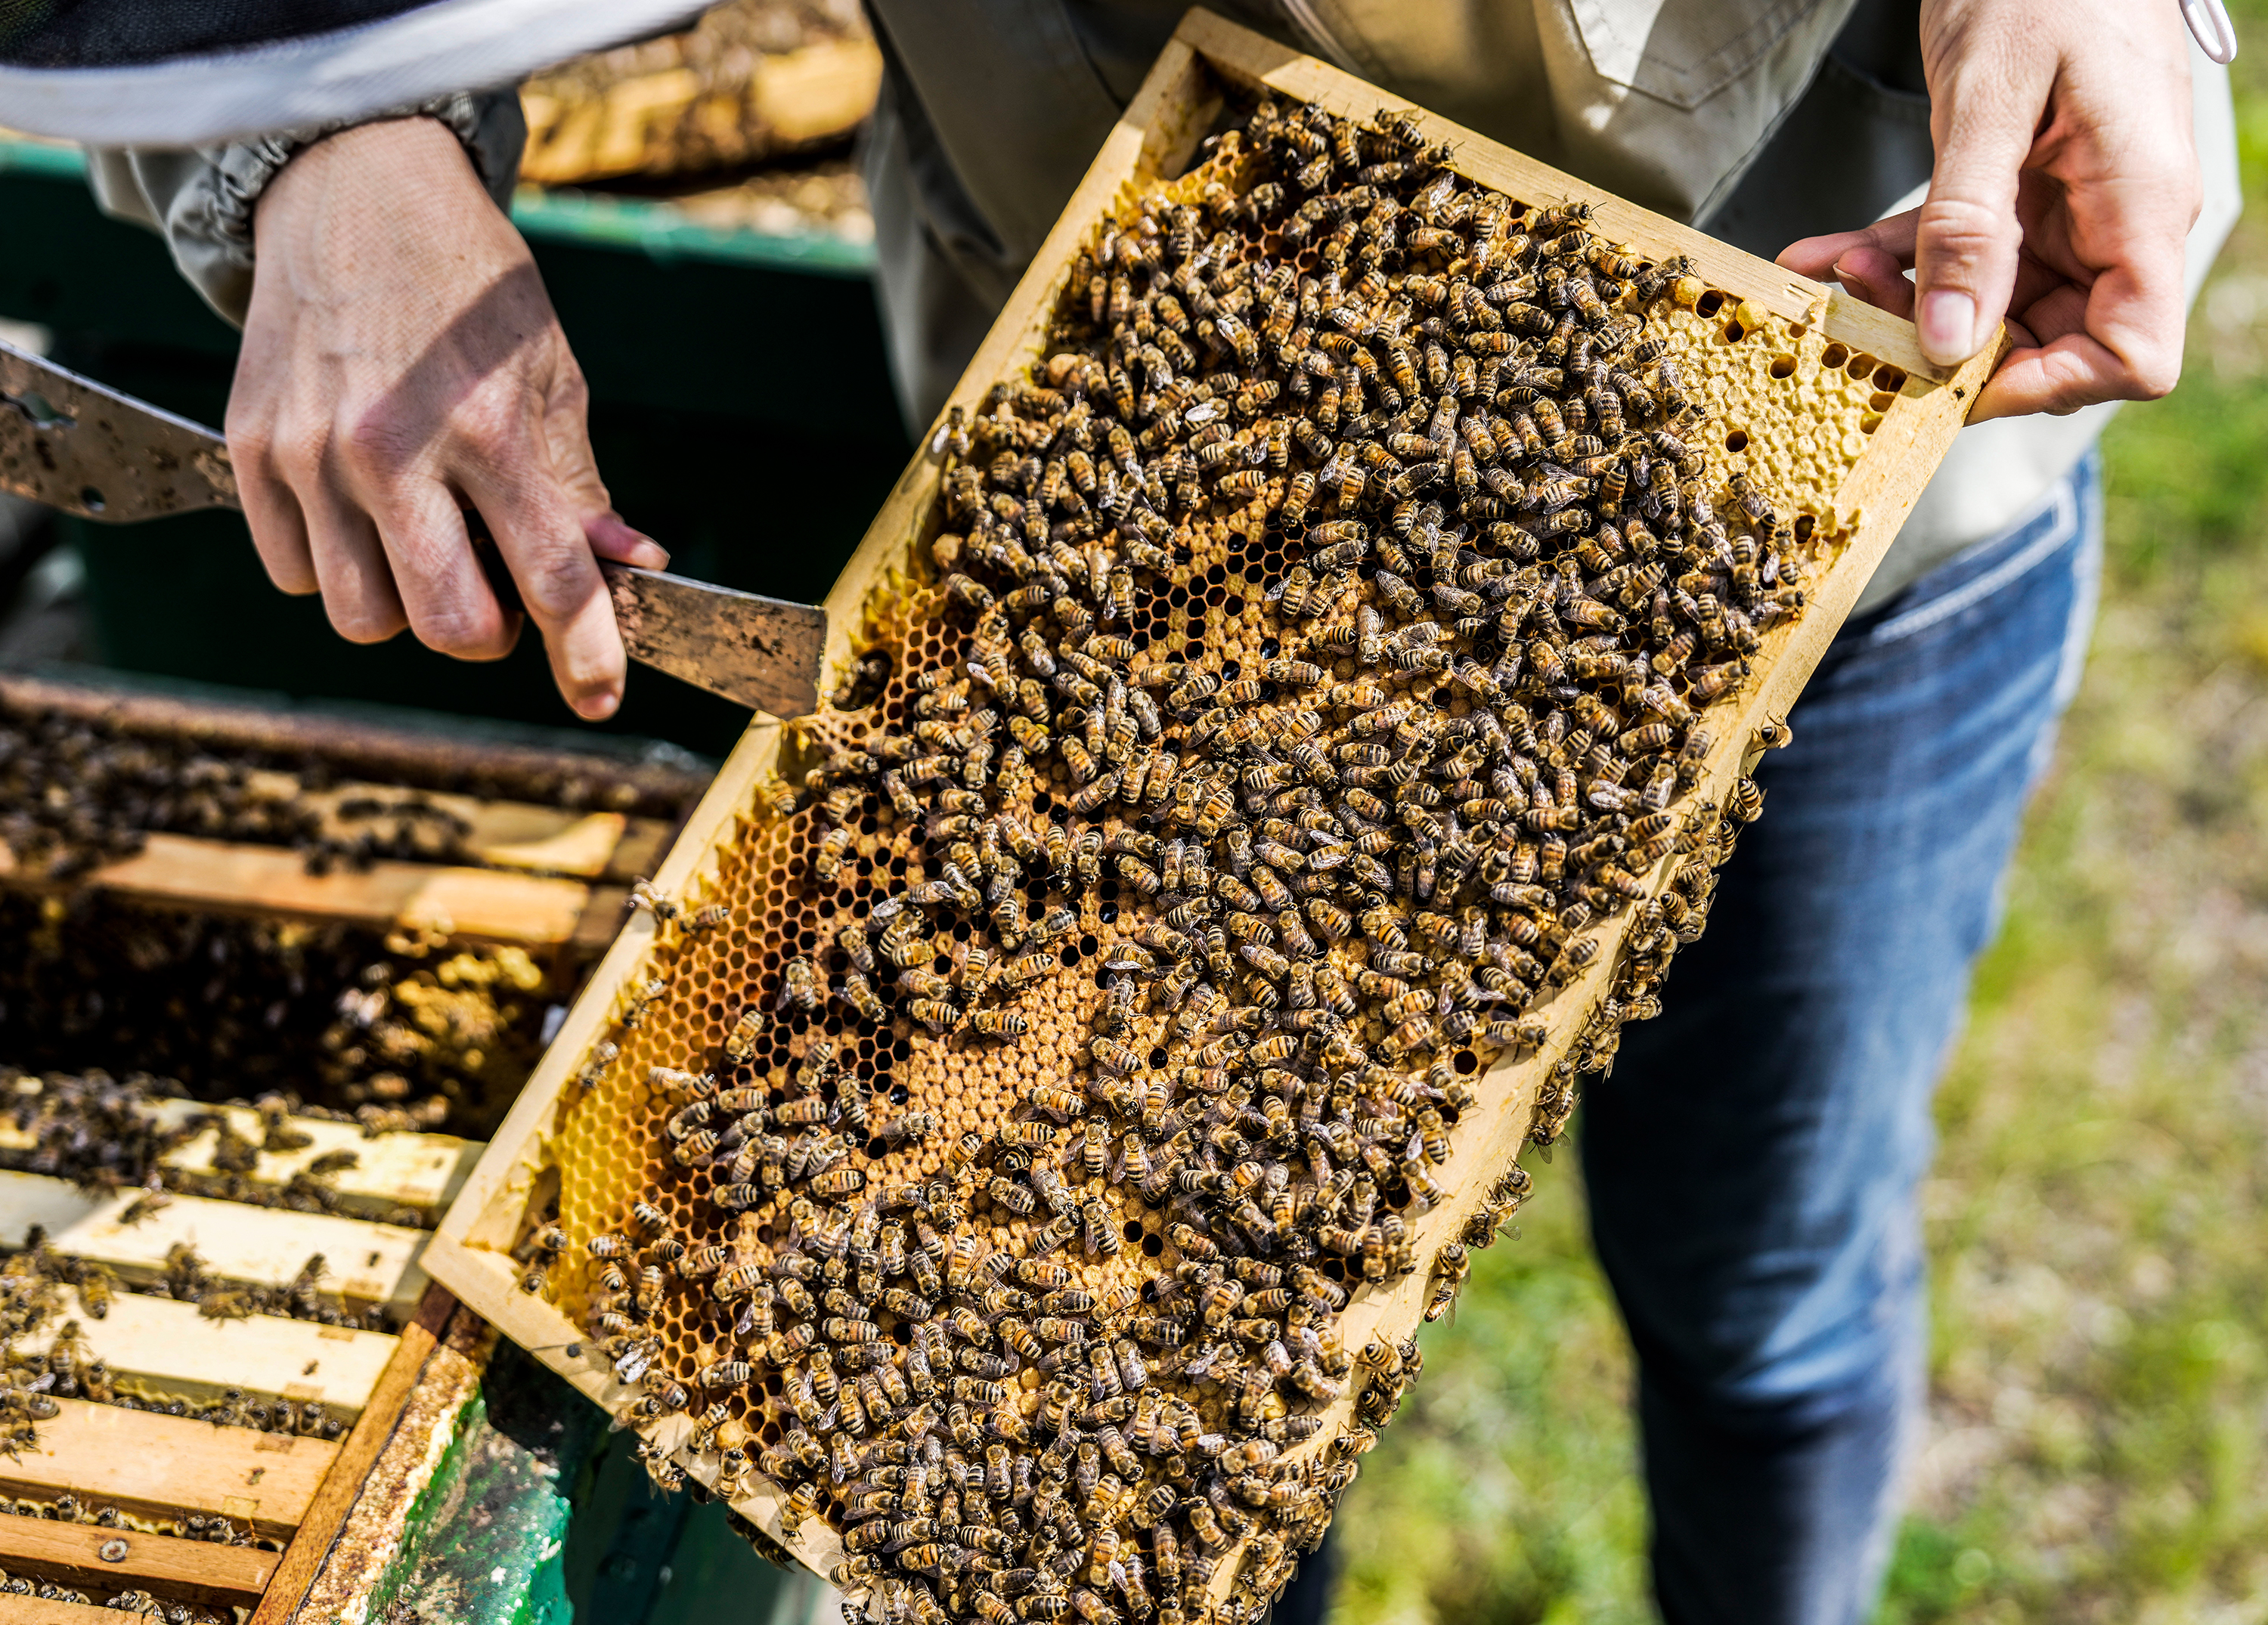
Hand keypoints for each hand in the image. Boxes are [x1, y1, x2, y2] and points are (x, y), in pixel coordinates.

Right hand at [229, 116, 665, 718]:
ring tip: (427, 538)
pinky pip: (294, 574)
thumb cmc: (469, 289)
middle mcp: (391, 449)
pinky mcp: (250, 450)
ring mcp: (310, 454)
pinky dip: (335, 568)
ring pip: (363, 617)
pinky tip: (364, 513)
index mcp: (488, 429)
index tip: (600, 697)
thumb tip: (627, 571)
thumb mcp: (552, 376)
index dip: (587, 656)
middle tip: (501, 588)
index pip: (552, 581)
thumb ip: (578, 488)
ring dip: (407, 601)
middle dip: (488, 633)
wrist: (356, 191)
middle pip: (448, 628)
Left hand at [1778, 0, 2200, 420]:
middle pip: (2047, 343)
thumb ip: (1969, 225)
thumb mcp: (1993, 101)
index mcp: (2137, 209)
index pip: (2130, 355)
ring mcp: (2069, 214)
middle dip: (1947, 343)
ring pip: (1986, 304)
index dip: (2046, 387)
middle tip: (1859, 311)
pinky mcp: (2019, 196)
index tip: (1950, 377)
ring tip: (1830, 273)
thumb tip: (1949, 343)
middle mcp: (2113, 225)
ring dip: (1903, 301)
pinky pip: (1955, 253)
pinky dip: (1889, 258)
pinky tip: (1820, 254)